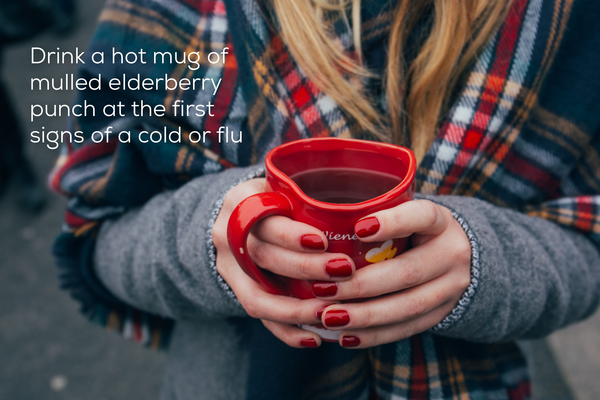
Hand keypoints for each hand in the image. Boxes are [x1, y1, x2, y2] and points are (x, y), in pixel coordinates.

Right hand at [211, 178, 354, 347]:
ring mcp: (227, 267)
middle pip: (263, 256)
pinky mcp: (235, 290)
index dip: (291, 235)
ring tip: (332, 313)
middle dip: (304, 268)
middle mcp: (227, 234)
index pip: (263, 219)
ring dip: (296, 309)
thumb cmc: (276, 198)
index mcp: (241, 201)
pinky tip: (315, 338)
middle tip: (343, 271)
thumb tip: (369, 210)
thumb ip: (309, 195)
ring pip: (257, 296)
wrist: (239, 217)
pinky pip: (259, 317)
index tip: (323, 241)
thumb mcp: (284, 186)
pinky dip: (287, 331)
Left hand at [314, 200, 471, 347]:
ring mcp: (451, 288)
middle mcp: (452, 254)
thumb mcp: (407, 213)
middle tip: (323, 289)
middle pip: (408, 272)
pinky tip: (345, 336)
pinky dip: (374, 335)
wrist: (461, 257)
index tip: (357, 228)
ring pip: (408, 307)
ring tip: (329, 317)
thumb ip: (377, 214)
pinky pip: (407, 328)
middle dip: (362, 285)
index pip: (422, 217)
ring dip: (364, 315)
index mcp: (441, 222)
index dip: (393, 223)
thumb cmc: (415, 230)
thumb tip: (322, 221)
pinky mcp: (442, 314)